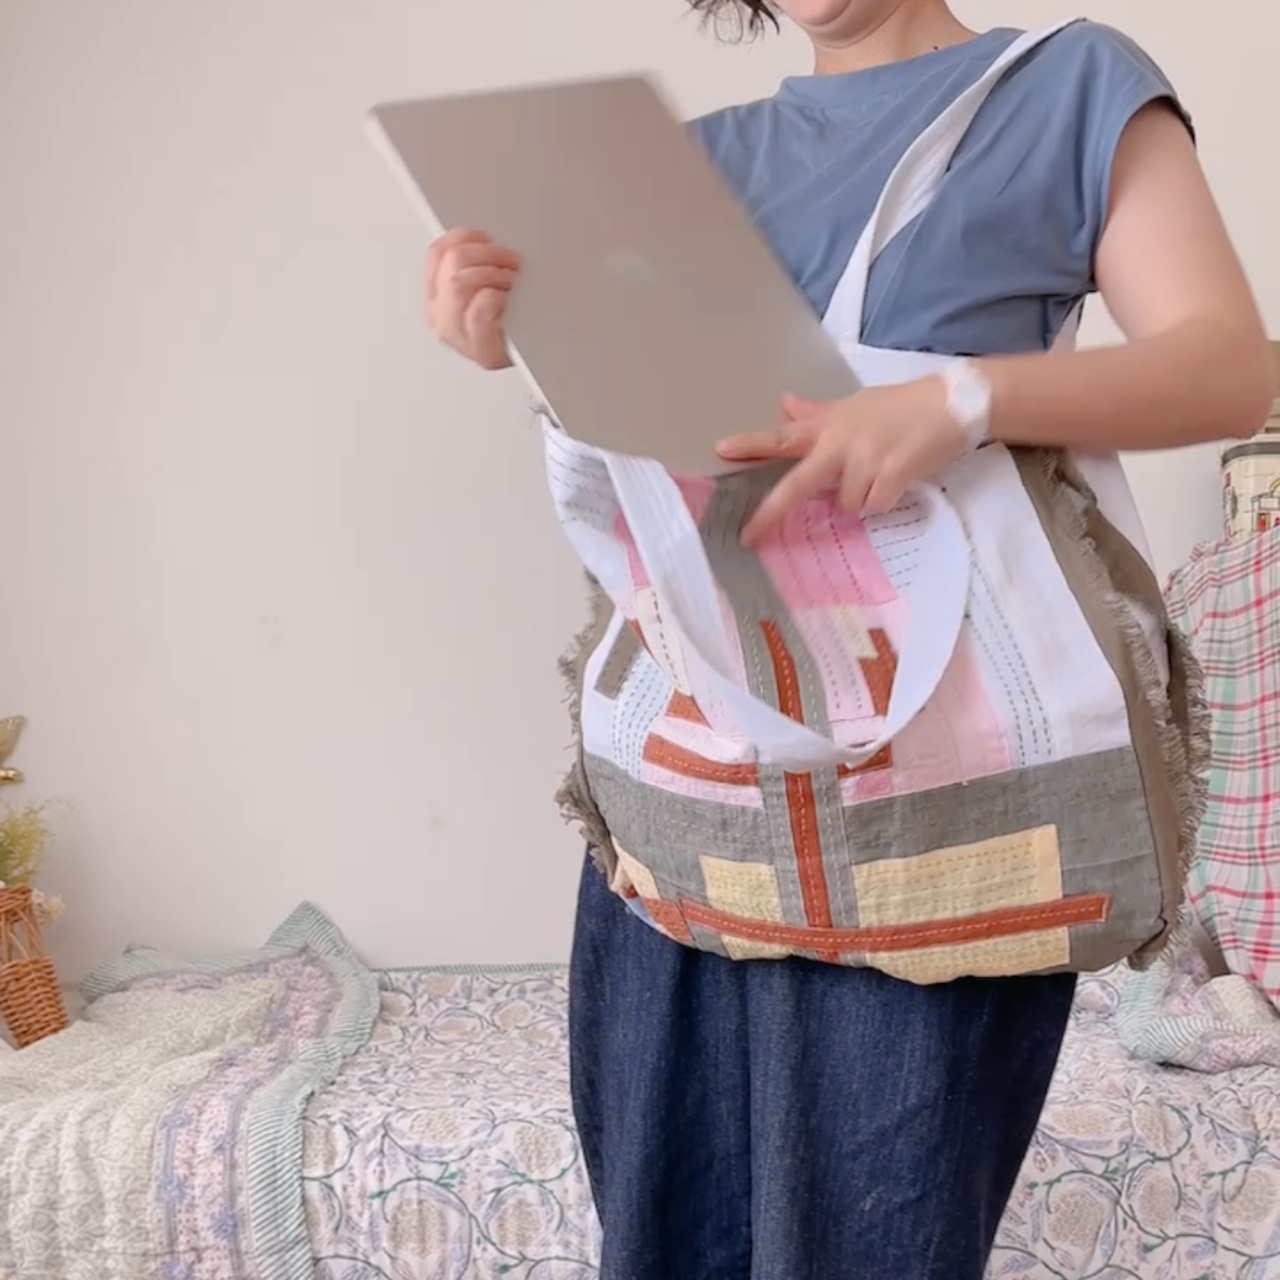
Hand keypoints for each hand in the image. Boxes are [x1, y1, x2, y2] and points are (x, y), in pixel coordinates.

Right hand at [425, 229, 521, 369]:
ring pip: (458, 285)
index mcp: (437, 296)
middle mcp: (440, 316)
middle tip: (511, 261)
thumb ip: (477, 262)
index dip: (464, 237)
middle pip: (451, 263)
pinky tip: (509, 302)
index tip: (488, 238)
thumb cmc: (514, 321)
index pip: (437, 252)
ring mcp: (458, 335)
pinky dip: (497, 299)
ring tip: (512, 283)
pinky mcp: (480, 351)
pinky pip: (478, 312)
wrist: (536, 357)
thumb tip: (485, 240)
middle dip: (487, 254)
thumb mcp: (488, 283)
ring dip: (493, 276)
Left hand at [716, 379, 966, 546]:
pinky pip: (874, 507)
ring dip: (859, 500)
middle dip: (771, 512)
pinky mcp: (894, 472)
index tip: (720, 449)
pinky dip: (883, 502)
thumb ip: (817, 413)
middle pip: (798, 484)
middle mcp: (842, 442)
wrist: (954, 403)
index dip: (751, 444)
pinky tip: (897, 482)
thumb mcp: (855, 405)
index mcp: (830, 426)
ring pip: (846, 505)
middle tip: (750, 537)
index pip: (783, 435)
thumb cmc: (901, 406)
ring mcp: (868, 458)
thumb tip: (784, 403)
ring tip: (881, 475)